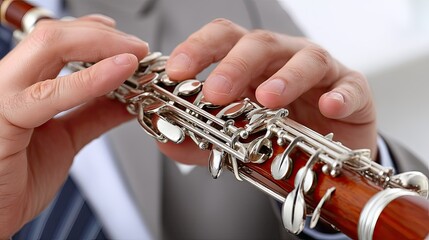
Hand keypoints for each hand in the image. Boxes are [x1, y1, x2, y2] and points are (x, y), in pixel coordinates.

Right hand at [0, 15, 147, 236]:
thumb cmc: (15, 181)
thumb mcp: (65, 139)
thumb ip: (94, 115)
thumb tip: (126, 97)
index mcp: (19, 85)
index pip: (55, 40)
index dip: (91, 32)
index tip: (124, 38)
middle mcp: (6, 82)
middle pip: (55, 36)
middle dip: (103, 36)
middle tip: (137, 47)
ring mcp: (0, 96)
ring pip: (50, 47)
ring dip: (101, 45)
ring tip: (133, 54)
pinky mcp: (1, 118)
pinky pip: (49, 95)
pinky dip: (90, 79)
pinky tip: (120, 70)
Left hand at [161, 18, 376, 164]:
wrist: (324, 149)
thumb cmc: (280, 130)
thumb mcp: (237, 135)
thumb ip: (202, 138)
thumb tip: (166, 140)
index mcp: (251, 64)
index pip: (222, 41)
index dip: (198, 50)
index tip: (177, 72)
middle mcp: (283, 59)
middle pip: (258, 44)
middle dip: (234, 65)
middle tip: (217, 92)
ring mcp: (319, 71)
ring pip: (304, 59)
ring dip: (284, 77)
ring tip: (267, 99)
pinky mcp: (350, 89)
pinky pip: (348, 86)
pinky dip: (339, 95)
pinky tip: (328, 107)